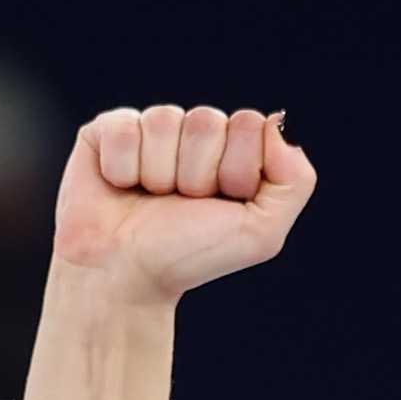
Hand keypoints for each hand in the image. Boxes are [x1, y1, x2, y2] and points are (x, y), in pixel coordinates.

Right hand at [53, 106, 315, 299]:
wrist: (125, 279)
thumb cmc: (188, 256)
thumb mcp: (261, 232)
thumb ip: (295, 180)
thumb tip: (274, 125)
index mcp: (232, 148)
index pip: (248, 124)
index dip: (235, 171)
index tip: (217, 204)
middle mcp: (192, 134)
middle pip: (206, 121)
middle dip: (195, 175)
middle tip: (179, 205)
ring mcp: (148, 129)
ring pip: (164, 121)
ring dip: (158, 175)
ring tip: (149, 200)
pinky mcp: (105, 131)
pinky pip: (124, 128)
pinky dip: (122, 168)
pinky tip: (120, 188)